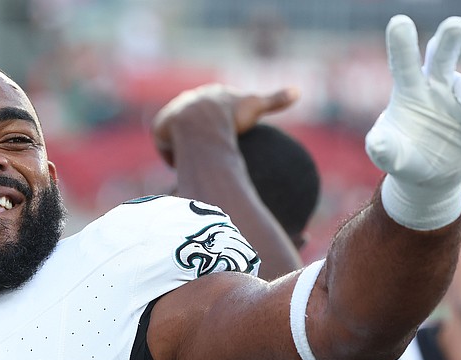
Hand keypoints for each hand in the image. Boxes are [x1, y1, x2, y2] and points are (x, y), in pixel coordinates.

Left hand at [152, 84, 298, 166]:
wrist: (199, 124)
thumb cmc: (229, 116)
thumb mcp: (256, 107)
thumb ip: (275, 100)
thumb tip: (299, 92)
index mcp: (212, 94)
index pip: (216, 105)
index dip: (221, 118)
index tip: (224, 132)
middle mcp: (190, 101)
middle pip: (195, 120)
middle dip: (199, 134)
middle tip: (208, 153)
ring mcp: (173, 114)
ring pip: (180, 136)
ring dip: (185, 149)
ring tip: (194, 165)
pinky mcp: (160, 129)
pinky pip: (169, 148)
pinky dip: (176, 158)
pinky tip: (184, 167)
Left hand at [365, 15, 460, 229]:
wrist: (429, 175)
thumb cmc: (402, 156)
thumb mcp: (389, 155)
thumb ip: (382, 148)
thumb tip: (375, 142)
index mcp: (409, 90)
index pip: (403, 64)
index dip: (401, 45)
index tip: (399, 22)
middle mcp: (435, 87)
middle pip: (442, 57)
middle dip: (449, 40)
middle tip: (455, 23)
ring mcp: (460, 99)